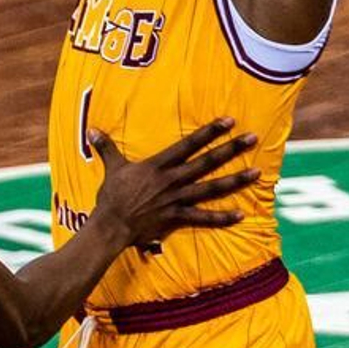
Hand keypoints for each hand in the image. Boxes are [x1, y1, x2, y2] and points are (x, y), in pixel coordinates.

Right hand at [89, 120, 258, 248]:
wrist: (110, 226)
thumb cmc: (111, 198)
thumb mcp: (111, 169)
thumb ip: (106, 148)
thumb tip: (92, 130)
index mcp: (158, 166)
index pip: (188, 144)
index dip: (209, 132)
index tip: (228, 121)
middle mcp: (171, 180)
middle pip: (206, 162)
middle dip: (231, 150)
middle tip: (252, 139)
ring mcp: (176, 199)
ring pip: (211, 188)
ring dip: (235, 180)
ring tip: (256, 172)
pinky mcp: (176, 218)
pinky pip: (203, 218)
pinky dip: (222, 218)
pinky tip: (240, 215)